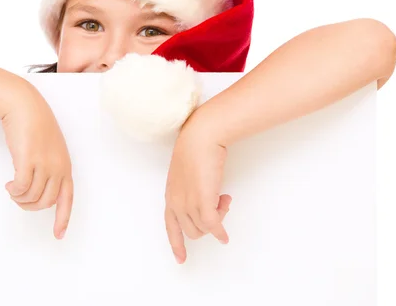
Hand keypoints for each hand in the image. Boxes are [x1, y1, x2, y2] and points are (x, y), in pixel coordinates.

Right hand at [2, 82, 72, 239]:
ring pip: (32, 197)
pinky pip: (21, 188)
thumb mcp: (49, 149)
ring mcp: (44, 163)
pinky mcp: (28, 160)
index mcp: (65, 165)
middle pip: (46, 202)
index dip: (63, 218)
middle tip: (19, 199)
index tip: (59, 234)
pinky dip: (14, 191)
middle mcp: (58, 166)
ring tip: (12, 188)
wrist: (24, 106)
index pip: (67, 198)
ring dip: (19, 198)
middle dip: (30, 206)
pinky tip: (9, 184)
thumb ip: (49, 168)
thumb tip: (40, 191)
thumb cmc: (34, 125)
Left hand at [164, 107, 231, 263]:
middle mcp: (176, 202)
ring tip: (224, 199)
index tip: (181, 259)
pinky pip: (212, 226)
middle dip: (207, 224)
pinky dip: (220, 233)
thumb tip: (208, 198)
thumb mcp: (188, 173)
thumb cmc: (196, 149)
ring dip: (217, 220)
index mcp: (171, 195)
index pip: (170, 226)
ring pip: (203, 229)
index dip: (176, 243)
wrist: (201, 137)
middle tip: (220, 204)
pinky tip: (225, 236)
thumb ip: (193, 188)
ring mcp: (188, 203)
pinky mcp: (202, 202)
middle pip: (191, 231)